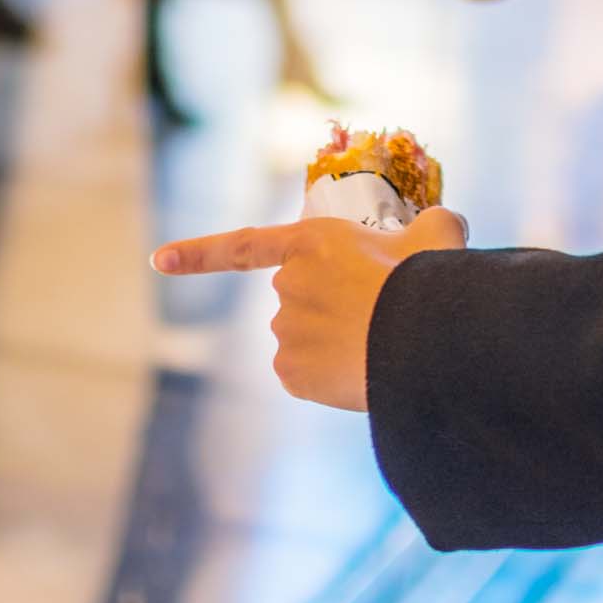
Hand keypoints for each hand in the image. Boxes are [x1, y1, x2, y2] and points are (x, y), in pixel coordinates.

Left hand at [153, 208, 471, 409]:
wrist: (421, 338)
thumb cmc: (428, 282)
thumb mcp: (439, 234)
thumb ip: (433, 225)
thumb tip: (445, 224)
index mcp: (312, 243)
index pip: (243, 247)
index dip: (198, 254)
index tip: (157, 260)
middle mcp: (286, 285)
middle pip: (301, 300)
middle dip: (329, 308)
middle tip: (378, 315)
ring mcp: (284, 331)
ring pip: (306, 340)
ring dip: (334, 343)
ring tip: (378, 344)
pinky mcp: (290, 373)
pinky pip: (308, 377)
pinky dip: (330, 378)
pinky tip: (360, 373)